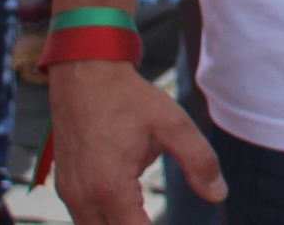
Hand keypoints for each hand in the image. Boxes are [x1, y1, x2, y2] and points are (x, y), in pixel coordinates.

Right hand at [50, 59, 224, 224]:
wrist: (83, 74)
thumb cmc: (127, 97)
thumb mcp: (172, 123)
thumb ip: (199, 160)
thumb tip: (219, 194)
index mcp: (109, 188)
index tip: (174, 220)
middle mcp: (83, 198)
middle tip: (159, 213)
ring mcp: (69, 193)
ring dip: (123, 221)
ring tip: (145, 204)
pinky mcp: (65, 186)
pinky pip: (85, 217)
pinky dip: (107, 214)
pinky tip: (129, 196)